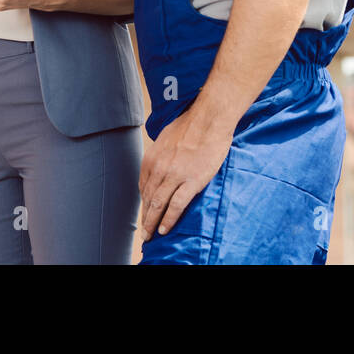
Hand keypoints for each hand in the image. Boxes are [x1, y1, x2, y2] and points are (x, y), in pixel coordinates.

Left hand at [138, 106, 233, 240]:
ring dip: (153, 222)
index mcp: (152, 157)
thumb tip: (161, 161)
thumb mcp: (166, 136)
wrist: (210, 119)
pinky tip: (165, 229)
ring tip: (151, 234)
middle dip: (145, 217)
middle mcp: (159, 168)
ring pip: (158, 204)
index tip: (145, 211)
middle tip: (144, 231)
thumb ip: (161, 153)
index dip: (144, 202)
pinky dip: (168, 219)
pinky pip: (176, 206)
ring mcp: (174, 175)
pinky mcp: (191, 181)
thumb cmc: (192, 124)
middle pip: (148, 198)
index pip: (143, 186)